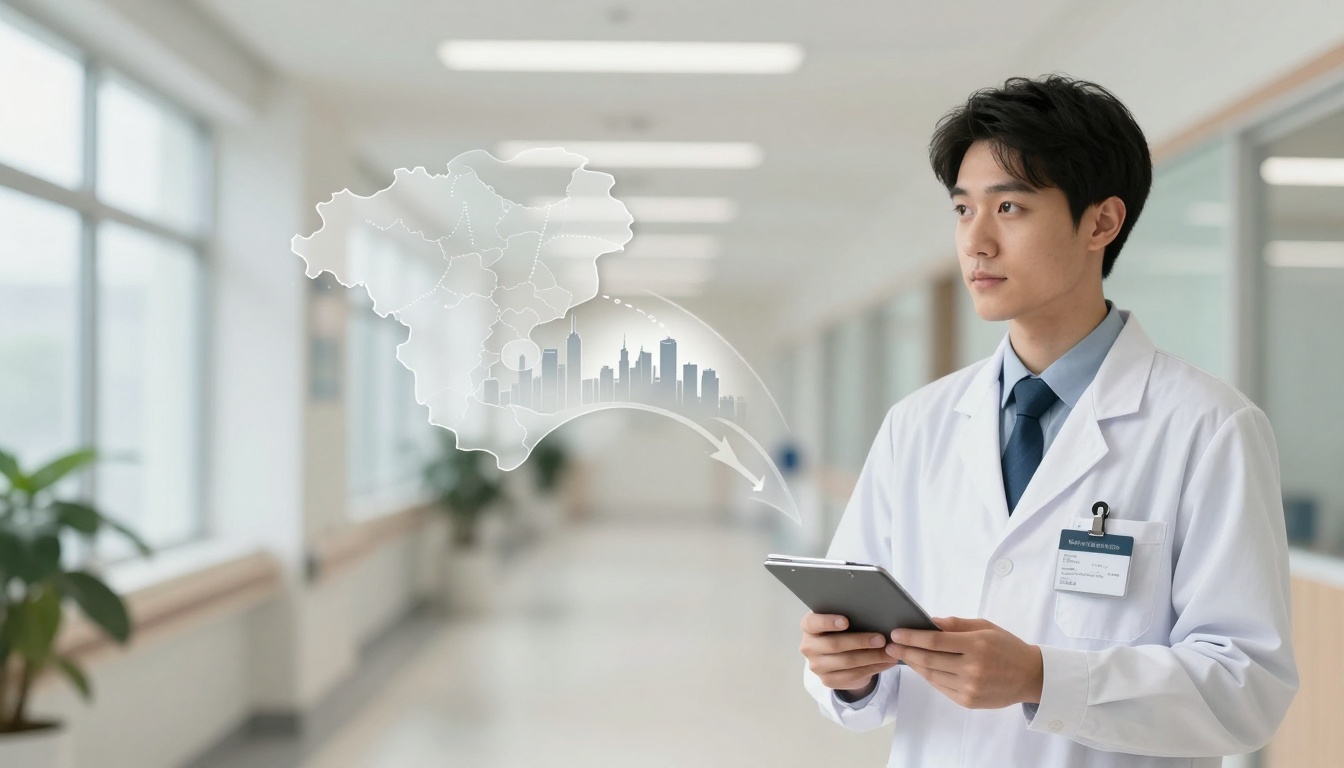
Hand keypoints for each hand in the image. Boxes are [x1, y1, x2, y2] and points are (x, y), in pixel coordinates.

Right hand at [799, 612, 899, 695]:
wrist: (835, 655)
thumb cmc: (840, 630)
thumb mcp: (840, 621)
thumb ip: (850, 617)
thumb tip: (875, 616)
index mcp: (808, 626)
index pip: (813, 622)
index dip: (828, 621)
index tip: (846, 621)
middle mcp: (808, 646)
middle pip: (834, 644)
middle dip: (860, 641)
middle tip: (881, 639)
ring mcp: (816, 666)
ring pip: (846, 662)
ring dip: (871, 657)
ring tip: (889, 652)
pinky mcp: (828, 680)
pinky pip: (853, 675)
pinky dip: (873, 668)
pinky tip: (885, 662)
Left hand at [886, 617, 1042, 708]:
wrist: (1031, 676)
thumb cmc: (1006, 647)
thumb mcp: (984, 627)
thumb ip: (956, 625)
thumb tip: (928, 622)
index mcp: (976, 645)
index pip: (935, 641)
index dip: (912, 636)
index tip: (896, 632)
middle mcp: (972, 668)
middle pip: (928, 659)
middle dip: (905, 651)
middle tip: (890, 645)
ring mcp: (969, 687)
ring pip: (931, 675)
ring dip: (913, 664)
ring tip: (901, 654)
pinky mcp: (968, 701)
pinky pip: (940, 686)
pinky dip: (927, 676)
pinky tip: (919, 666)